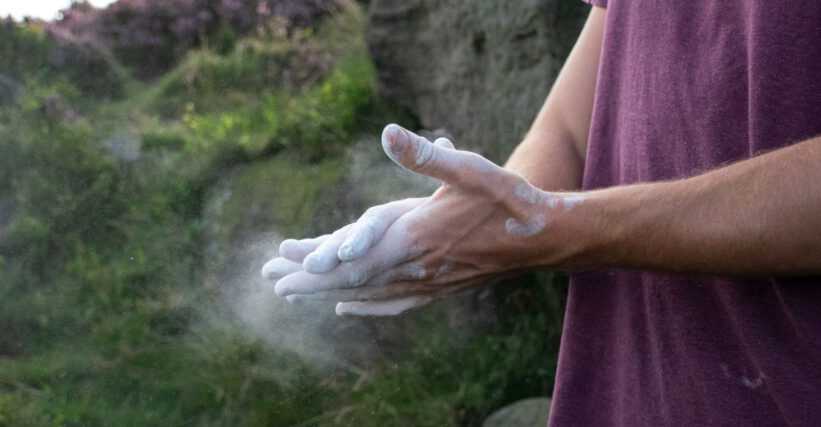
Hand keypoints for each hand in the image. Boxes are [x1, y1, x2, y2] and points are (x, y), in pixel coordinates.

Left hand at [269, 124, 585, 315]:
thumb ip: (427, 157)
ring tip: (293, 294)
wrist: (549, 238)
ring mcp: (428, 282)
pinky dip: (365, 307)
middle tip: (272, 282)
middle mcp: (417, 265)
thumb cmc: (510, 200)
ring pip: (368, 294)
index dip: (316, 261)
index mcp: (417, 235)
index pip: (354, 256)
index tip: (282, 264)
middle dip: (310, 281)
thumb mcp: (471, 169)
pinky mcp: (440, 288)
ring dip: (328, 293)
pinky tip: (346, 309)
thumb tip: (388, 131)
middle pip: (352, 280)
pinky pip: (393, 304)